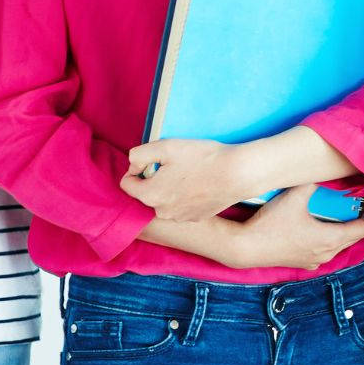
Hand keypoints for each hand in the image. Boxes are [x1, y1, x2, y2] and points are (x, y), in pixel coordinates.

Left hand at [122, 139, 267, 221]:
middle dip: (155, 179)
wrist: (237, 174)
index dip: (137, 168)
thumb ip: (139, 155)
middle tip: (176, 165)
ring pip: (164, 200)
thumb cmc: (202, 158)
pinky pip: (181, 206)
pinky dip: (185, 196)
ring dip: (170, 189)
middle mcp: (160, 212)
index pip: (126, 184)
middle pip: (146, 193)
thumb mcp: (165, 146)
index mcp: (150, 195)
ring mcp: (179, 217)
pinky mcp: (195, 218)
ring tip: (190, 174)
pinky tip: (200, 185)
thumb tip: (134, 167)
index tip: (154, 160)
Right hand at [224, 185, 363, 269]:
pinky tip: (319, 224)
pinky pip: (325, 249)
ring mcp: (315, 260)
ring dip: (344, 226)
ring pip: (340, 243)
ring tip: (340, 209)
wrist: (245, 247)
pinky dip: (329, 235)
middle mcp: (327, 253)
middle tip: (358, 199)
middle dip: (360, 216)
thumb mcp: (296, 195)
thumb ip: (315, 181)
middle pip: (355, 235)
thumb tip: (327, 171)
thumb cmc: (270, 223)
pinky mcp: (303, 262)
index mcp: (331, 239)